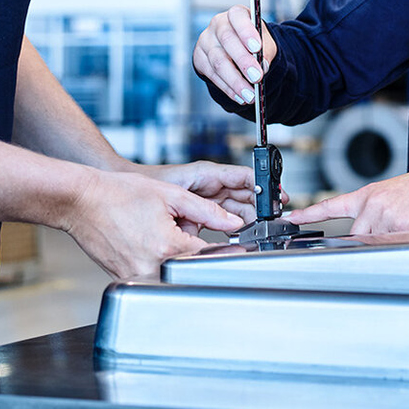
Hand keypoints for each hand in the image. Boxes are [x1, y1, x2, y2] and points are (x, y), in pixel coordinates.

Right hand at [63, 169, 245, 278]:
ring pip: (172, 275)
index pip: (210, 257)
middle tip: (181, 233)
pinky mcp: (126, 280)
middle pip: (191, 268)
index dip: (223, 250)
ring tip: (157, 235)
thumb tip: (234, 222)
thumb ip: (207, 210)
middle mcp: (153, 268)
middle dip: (195, 252)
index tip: (232, 249)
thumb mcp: (171, 195)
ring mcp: (137, 277)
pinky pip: (152, 276)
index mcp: (168, 247)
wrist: (81, 202)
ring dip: (174, 259)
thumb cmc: (118, 194)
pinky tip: (144, 242)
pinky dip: (156, 263)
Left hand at [132, 159, 257, 226]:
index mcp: (209, 173)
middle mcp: (211, 184)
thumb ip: (207, 210)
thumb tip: (232, 224)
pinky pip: (222, 220)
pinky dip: (229, 228)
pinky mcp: (201, 213)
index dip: (264, 185)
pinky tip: (235, 235)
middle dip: (259, 206)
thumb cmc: (149, 184)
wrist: (129, 197)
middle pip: (245, 194)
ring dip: (246, 219)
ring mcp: (207, 199)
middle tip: (269, 220)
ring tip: (254, 230)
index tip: (278, 195)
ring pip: (236, 209)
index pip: (245, 176)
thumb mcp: (180, 195)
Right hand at [194, 6, 277, 106]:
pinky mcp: (199, 59)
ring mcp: (205, 42)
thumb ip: (266, 51)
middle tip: (257, 77)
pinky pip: (212, 75)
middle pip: (227, 41)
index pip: (238, 16)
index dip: (246, 31)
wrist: (237, 49)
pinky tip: (239, 96)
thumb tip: (262, 66)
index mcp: (236, 15)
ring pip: (218, 62)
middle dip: (243, 61)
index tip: (257, 47)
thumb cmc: (252, 42)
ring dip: (236, 81)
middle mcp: (218, 25)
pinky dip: (228, 88)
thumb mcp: (264, 42)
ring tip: (250, 95)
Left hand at [287, 170, 408, 235]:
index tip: (291, 219)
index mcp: (366, 196)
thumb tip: (363, 235)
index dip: (309, 214)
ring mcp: (383, 217)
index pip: (330, 206)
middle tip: (389, 227)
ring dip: (387, 241)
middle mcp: (371, 206)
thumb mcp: (387, 195)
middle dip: (368, 238)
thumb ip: (371, 213)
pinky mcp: (397, 228)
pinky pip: (391, 245)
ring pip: (373, 243)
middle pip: (354, 235)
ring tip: (404, 224)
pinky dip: (400, 243)